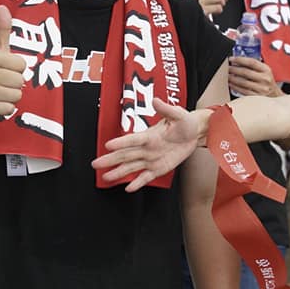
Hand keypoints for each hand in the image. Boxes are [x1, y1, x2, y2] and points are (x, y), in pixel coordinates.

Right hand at [0, 5, 25, 119]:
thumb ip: (2, 30)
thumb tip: (3, 7)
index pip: (22, 64)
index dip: (17, 70)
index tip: (5, 71)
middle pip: (21, 81)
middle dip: (14, 85)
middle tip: (1, 84)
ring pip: (17, 95)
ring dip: (11, 97)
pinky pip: (11, 109)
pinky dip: (6, 109)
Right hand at [93, 98, 209, 191]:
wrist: (194, 133)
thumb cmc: (184, 122)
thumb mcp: (178, 114)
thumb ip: (166, 109)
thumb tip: (155, 100)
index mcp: (150, 135)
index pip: (133, 140)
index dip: (121, 142)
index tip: (108, 145)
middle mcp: (147, 148)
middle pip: (126, 155)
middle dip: (110, 160)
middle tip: (95, 164)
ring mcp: (151, 159)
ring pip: (132, 167)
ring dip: (118, 172)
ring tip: (105, 177)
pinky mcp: (158, 168)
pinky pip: (146, 177)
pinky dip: (138, 183)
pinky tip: (128, 188)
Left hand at [228, 56, 282, 96]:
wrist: (275, 95)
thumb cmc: (267, 81)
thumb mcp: (265, 71)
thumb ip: (254, 66)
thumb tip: (237, 61)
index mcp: (266, 70)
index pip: (251, 62)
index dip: (240, 60)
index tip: (231, 59)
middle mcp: (265, 78)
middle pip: (245, 72)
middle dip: (233, 69)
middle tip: (227, 68)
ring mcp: (261, 88)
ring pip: (243, 82)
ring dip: (232, 78)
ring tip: (227, 76)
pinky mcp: (257, 97)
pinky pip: (243, 91)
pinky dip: (235, 87)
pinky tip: (231, 84)